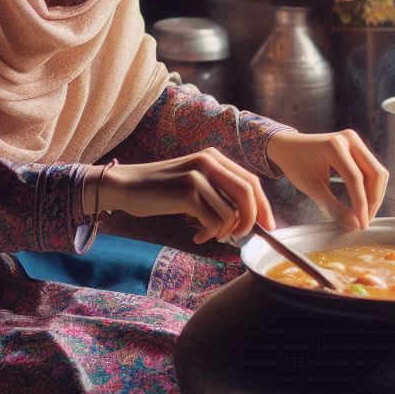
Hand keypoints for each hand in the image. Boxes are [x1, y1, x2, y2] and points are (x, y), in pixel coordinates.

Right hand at [90, 148, 275, 244]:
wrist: (127, 186)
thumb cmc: (160, 189)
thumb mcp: (194, 181)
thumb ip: (218, 191)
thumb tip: (247, 216)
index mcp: (213, 157)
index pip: (251, 181)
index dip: (263, 206)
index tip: (268, 227)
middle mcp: (209, 161)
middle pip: (248, 194)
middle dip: (251, 220)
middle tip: (241, 237)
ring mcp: (198, 176)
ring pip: (231, 212)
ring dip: (224, 232)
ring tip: (209, 235)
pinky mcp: (187, 192)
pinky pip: (214, 221)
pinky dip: (211, 234)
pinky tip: (198, 235)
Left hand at [265, 129, 387, 228]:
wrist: (288, 146)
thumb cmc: (295, 164)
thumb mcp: (311, 187)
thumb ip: (334, 206)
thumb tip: (354, 224)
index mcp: (334, 146)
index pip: (355, 178)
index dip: (361, 204)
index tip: (362, 225)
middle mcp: (349, 138)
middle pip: (375, 173)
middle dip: (373, 200)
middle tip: (365, 221)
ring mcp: (355, 140)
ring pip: (377, 172)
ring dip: (375, 194)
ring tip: (364, 214)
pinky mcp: (357, 145)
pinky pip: (372, 168)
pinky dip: (371, 187)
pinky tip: (364, 202)